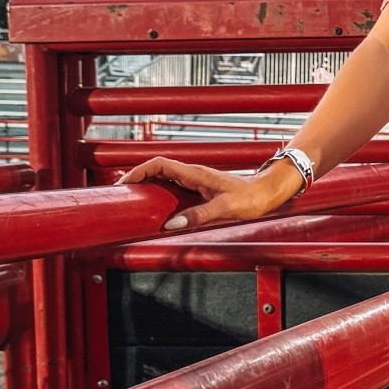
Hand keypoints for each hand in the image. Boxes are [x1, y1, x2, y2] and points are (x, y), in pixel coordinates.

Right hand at [117, 156, 298, 231]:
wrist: (268, 193)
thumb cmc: (251, 198)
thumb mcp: (224, 208)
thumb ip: (198, 216)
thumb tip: (171, 225)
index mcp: (194, 173)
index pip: (158, 164)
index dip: (138, 170)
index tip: (123, 183)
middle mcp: (192, 174)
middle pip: (157, 170)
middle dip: (136, 178)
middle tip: (120, 194)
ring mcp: (195, 181)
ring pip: (164, 178)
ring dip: (147, 185)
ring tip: (131, 200)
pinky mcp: (199, 190)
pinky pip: (173, 188)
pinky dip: (160, 193)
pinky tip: (155, 207)